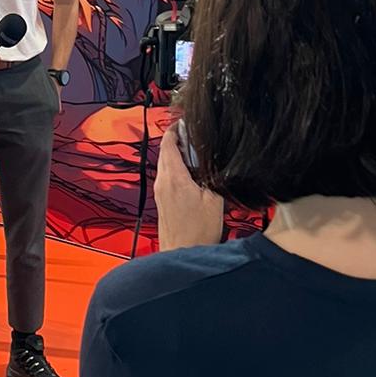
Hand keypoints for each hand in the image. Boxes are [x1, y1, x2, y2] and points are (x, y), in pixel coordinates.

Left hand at [154, 118, 222, 249]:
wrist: (181, 254)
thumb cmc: (197, 232)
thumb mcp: (214, 200)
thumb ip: (213, 176)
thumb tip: (215, 159)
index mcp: (174, 178)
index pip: (169, 143)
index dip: (177, 129)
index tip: (188, 122)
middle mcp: (163, 182)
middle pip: (166, 151)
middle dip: (180, 141)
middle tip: (197, 137)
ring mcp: (160, 192)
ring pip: (166, 163)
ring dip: (178, 155)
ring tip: (198, 154)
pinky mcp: (161, 200)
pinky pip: (167, 176)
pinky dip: (177, 168)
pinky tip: (193, 175)